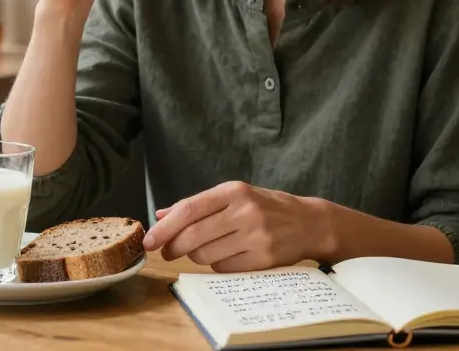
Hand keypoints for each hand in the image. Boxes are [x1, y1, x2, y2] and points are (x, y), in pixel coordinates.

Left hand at [142, 181, 333, 272]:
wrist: (310, 222)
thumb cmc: (265, 207)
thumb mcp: (234, 196)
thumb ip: (197, 205)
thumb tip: (160, 216)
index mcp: (234, 191)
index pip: (189, 209)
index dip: (165, 228)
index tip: (149, 240)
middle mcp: (245, 212)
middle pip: (193, 236)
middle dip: (173, 247)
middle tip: (167, 252)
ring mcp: (256, 236)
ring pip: (205, 255)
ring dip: (197, 256)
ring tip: (205, 249)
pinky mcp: (264, 259)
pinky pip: (223, 268)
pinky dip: (217, 265)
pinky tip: (227, 256)